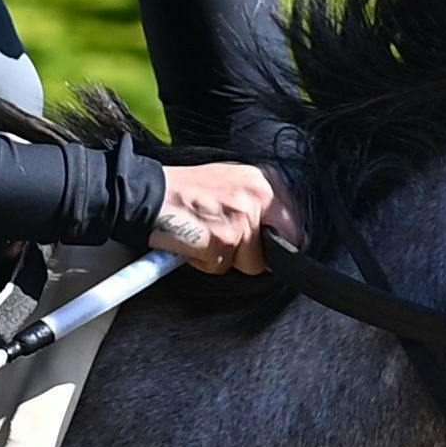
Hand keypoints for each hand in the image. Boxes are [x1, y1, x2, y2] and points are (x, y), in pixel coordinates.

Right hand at [150, 159, 303, 275]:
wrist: (149, 192)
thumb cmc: (188, 190)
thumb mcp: (233, 181)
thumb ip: (260, 203)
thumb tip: (284, 234)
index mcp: (266, 180)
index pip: (296, 228)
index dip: (277, 243)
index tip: (260, 243)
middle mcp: (258, 197)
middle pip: (276, 251)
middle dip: (254, 255)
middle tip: (228, 240)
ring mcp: (241, 220)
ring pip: (249, 263)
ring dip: (225, 258)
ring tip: (205, 235)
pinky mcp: (222, 240)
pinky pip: (220, 266)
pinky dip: (204, 261)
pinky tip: (193, 240)